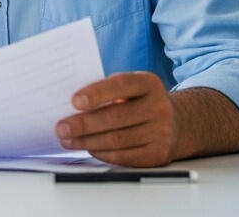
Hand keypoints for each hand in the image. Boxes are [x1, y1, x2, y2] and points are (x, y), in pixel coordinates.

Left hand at [57, 72, 179, 166]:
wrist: (177, 123)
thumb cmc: (140, 102)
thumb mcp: (131, 88)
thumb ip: (107, 90)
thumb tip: (69, 105)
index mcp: (148, 83)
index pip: (121, 85)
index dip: (97, 93)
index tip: (74, 101)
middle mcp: (158, 107)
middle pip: (115, 117)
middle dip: (83, 124)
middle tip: (61, 128)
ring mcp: (161, 132)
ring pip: (116, 140)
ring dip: (87, 141)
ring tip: (67, 140)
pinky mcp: (157, 154)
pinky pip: (123, 156)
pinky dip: (101, 153)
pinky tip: (88, 148)